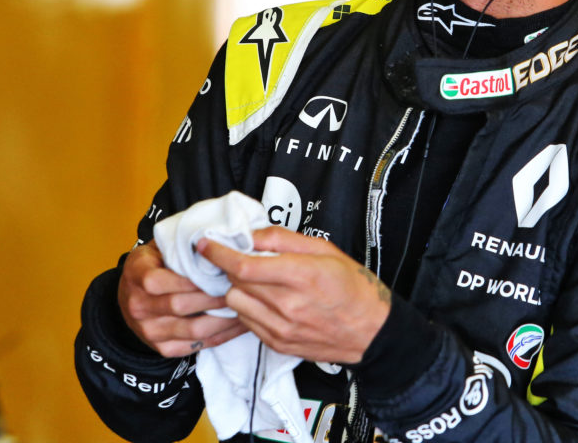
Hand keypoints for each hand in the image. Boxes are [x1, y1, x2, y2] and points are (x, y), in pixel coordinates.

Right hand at [117, 240, 245, 357]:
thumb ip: (181, 245)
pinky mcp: (163, 349)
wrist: (130, 296)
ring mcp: (149, 331)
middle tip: (241, 287)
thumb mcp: (159, 247)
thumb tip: (218, 241)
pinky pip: (197, 346)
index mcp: (136, 275)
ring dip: (224, 319)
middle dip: (214, 297)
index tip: (221, 270)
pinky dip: (222, 335)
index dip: (191, 278)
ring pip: (193, 330)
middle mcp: (138, 306)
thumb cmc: (154, 264)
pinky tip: (239, 323)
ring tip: (246, 305)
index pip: (159, 280)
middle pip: (180, 305)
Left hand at [199, 226, 390, 363]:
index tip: (205, 244)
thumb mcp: (324, 250)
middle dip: (230, 267)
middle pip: (236, 283)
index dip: (218, 253)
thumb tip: (252, 234)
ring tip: (256, 281)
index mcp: (301, 275)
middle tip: (238, 257)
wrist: (372, 332)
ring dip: (238, 288)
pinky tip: (266, 300)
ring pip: (236, 303)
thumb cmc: (352, 287)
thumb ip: (284, 239)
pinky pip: (247, 322)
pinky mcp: (278, 344)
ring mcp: (282, 328)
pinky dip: (249, 307)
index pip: (244, 265)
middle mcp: (288, 305)